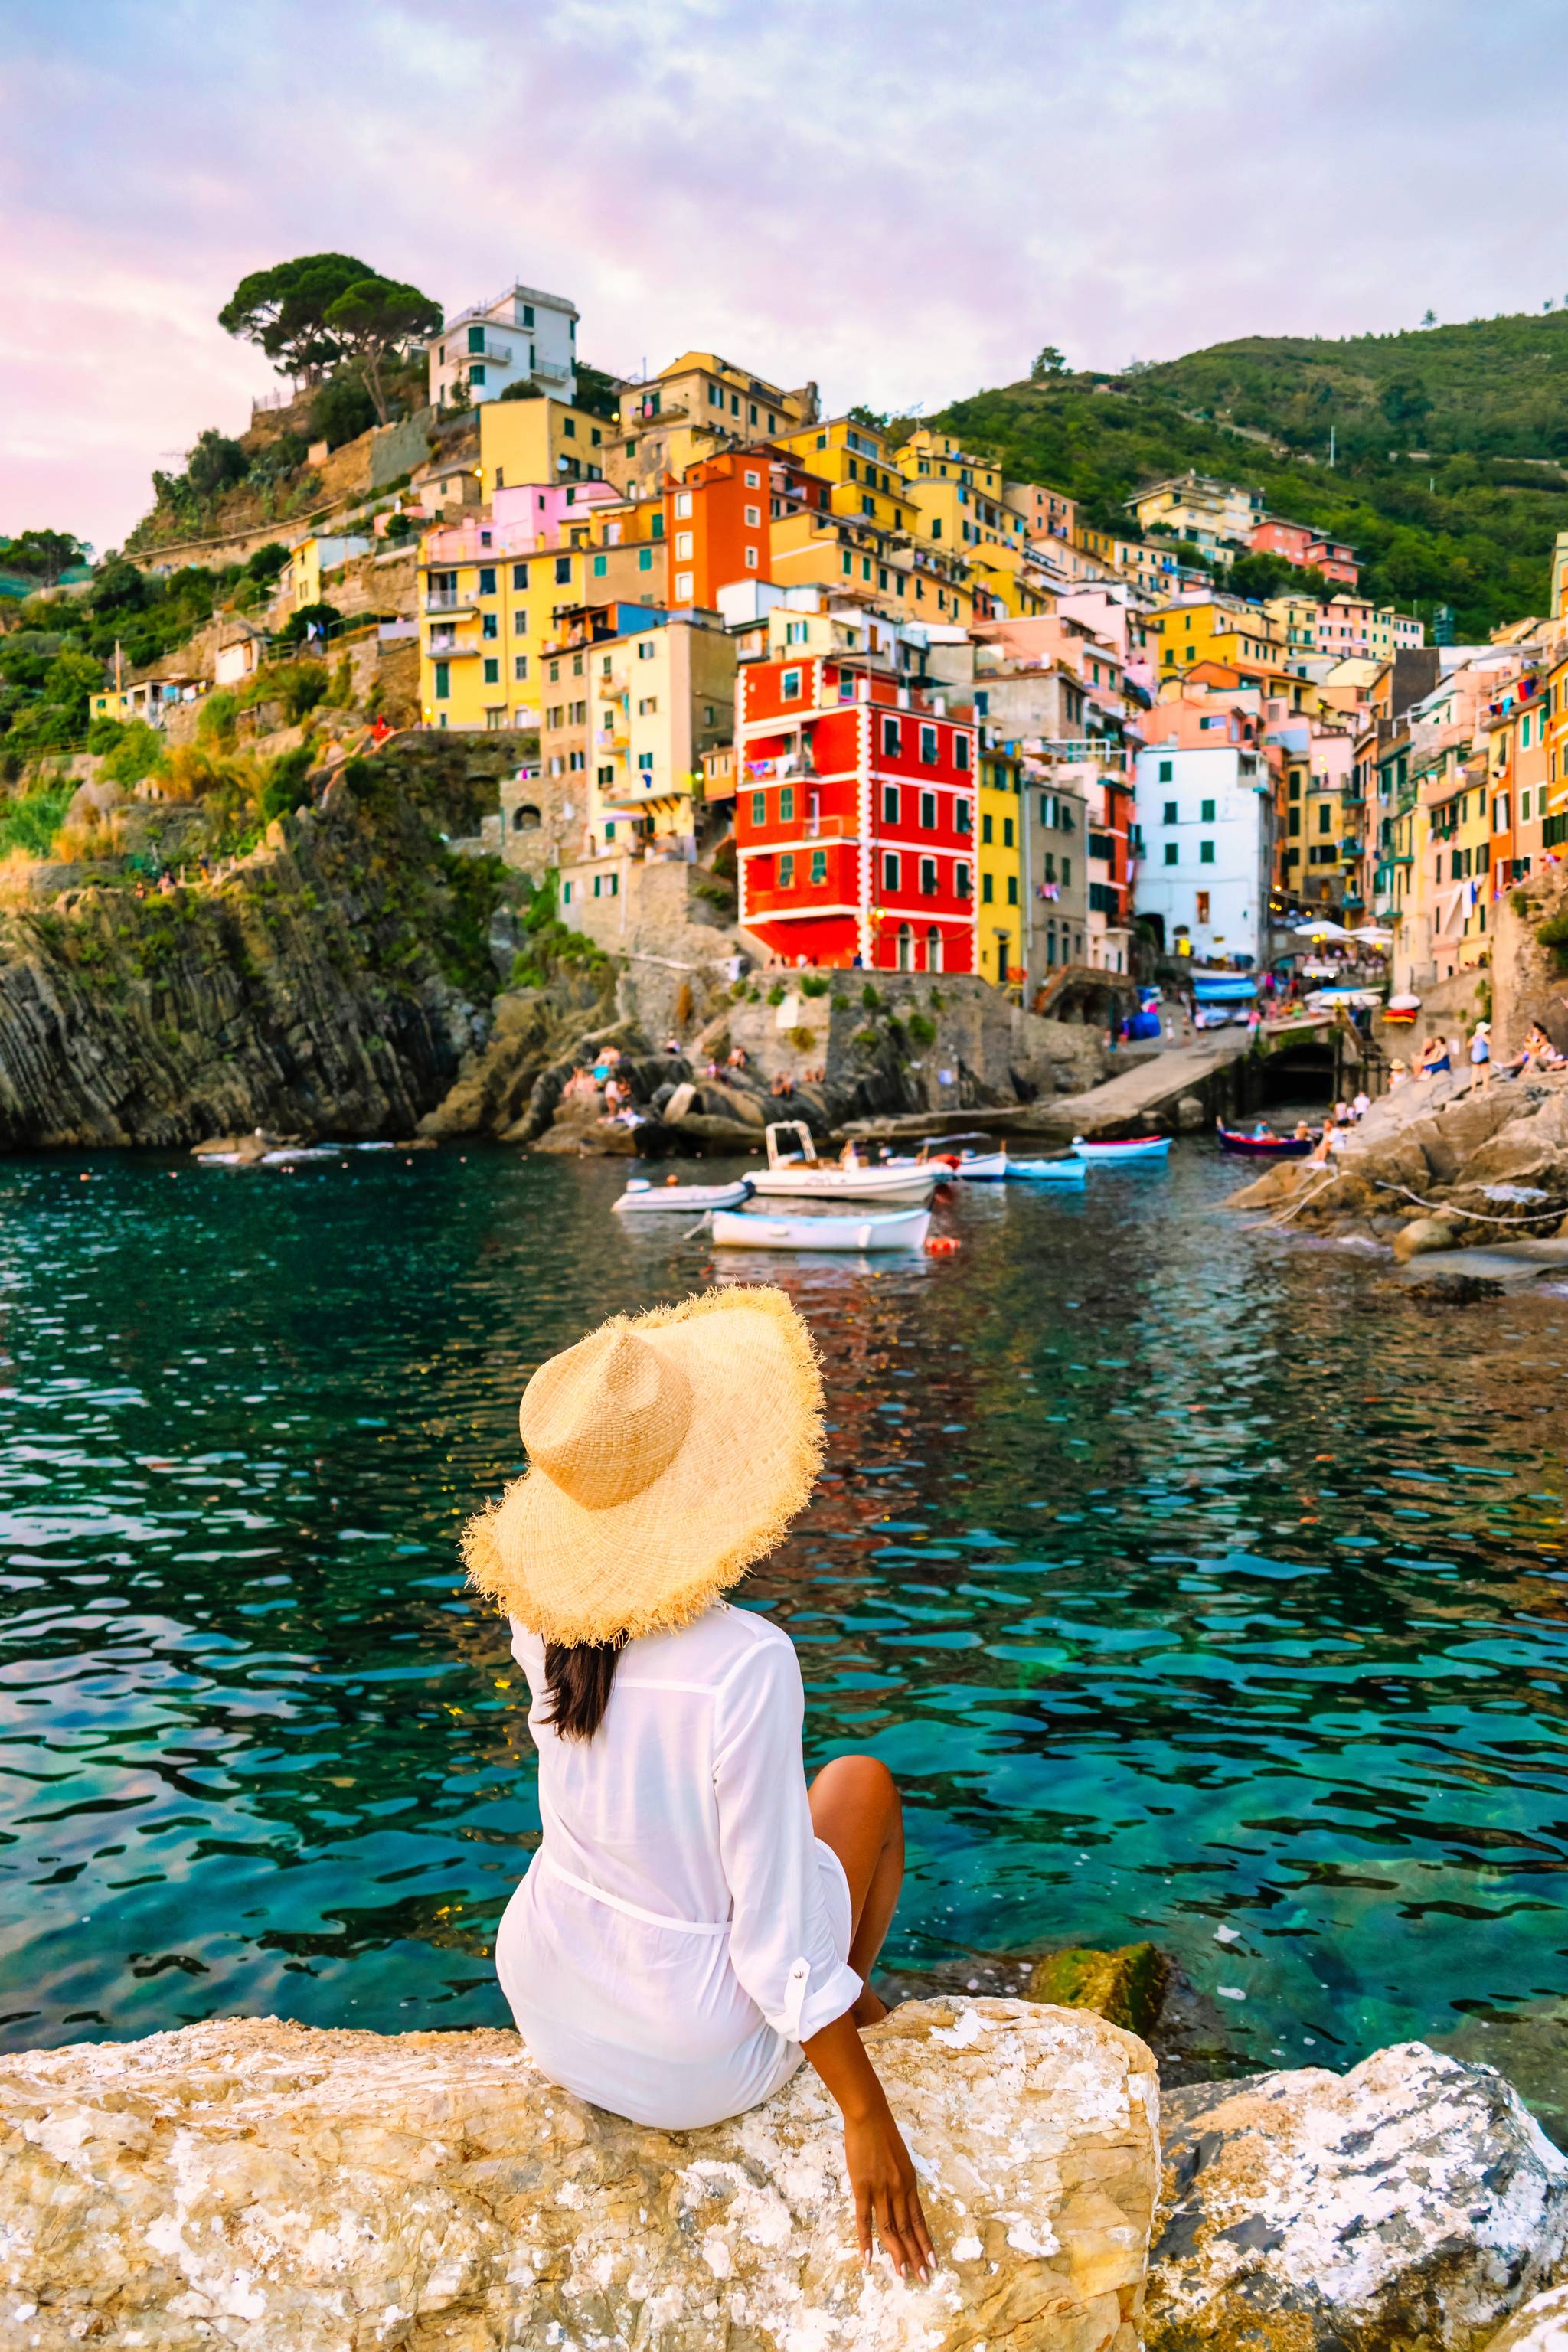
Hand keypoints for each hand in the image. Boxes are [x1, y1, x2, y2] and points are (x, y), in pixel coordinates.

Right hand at [843, 2098, 933, 2282]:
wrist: (869, 2115)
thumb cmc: (883, 2134)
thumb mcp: (899, 2160)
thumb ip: (900, 2181)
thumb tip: (900, 2200)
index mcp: (909, 2183)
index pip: (919, 2220)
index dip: (926, 2243)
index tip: (933, 2262)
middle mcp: (899, 2189)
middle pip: (908, 2229)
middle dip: (916, 2255)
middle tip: (923, 2278)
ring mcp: (881, 2189)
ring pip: (891, 2228)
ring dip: (897, 2253)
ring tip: (902, 2274)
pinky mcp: (862, 2186)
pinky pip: (865, 2218)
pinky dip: (866, 2240)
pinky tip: (868, 2258)